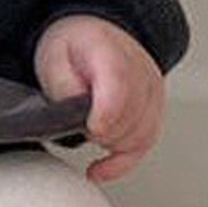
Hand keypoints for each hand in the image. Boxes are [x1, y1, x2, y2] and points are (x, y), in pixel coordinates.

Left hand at [34, 15, 164, 183]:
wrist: (91, 36)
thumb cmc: (72, 47)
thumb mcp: (53, 57)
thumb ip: (63, 84)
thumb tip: (73, 113)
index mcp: (111, 52)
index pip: (120, 87)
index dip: (107, 113)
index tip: (92, 128)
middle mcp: (141, 71)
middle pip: (131, 118)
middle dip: (101, 130)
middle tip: (76, 122)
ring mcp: (152, 93)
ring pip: (141, 136)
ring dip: (110, 144)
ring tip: (87, 130)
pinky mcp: (154, 112)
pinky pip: (145, 145)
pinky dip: (121, 163)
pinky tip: (99, 170)